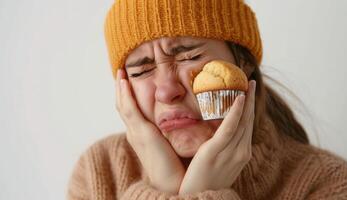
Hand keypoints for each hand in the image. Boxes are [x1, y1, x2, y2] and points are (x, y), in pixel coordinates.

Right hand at [115, 69, 184, 193]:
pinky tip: (125, 82)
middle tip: (120, 72)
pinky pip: (130, 109)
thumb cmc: (175, 165)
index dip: (126, 95)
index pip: (130, 111)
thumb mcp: (170, 142)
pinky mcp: (142, 133)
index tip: (128, 81)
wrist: (171, 182)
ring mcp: (135, 132)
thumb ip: (171, 130)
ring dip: (120, 87)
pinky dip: (125, 95)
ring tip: (121, 72)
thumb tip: (182, 117)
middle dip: (120, 88)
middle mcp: (134, 132)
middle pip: (122, 106)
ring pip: (122, 105)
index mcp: (140, 134)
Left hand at [179, 80, 255, 194]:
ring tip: (247, 84)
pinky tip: (238, 99)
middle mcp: (241, 152)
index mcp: (242, 153)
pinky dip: (235, 112)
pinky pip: (228, 128)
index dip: (249, 108)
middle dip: (251, 99)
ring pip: (242, 121)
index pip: (248, 126)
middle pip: (248, 120)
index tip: (249, 92)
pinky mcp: (215, 151)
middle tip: (251, 81)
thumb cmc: (207, 182)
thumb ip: (224, 148)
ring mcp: (231, 152)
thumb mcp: (221, 163)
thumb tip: (222, 132)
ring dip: (245, 100)